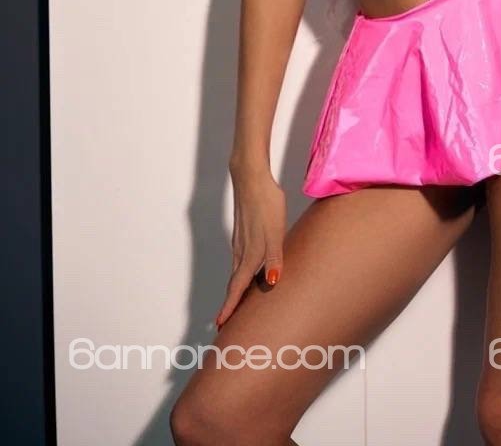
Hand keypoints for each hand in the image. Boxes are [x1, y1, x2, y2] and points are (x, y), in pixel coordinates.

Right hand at [215, 163, 286, 329]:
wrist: (252, 178)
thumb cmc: (266, 204)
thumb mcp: (275, 231)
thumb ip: (274, 257)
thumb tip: (272, 281)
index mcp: (248, 254)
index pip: (238, 287)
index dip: (230, 307)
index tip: (221, 325)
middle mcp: (240, 251)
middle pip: (234, 283)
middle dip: (230, 304)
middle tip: (225, 322)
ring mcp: (240, 241)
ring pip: (236, 271)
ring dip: (235, 289)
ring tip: (236, 303)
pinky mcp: (243, 232)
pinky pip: (240, 260)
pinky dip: (240, 273)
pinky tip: (247, 272)